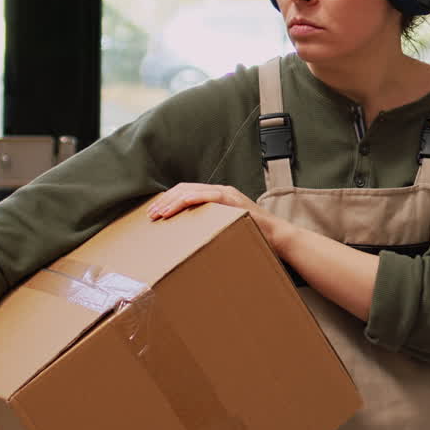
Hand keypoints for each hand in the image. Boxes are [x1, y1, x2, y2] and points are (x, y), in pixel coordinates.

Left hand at [147, 183, 286, 246]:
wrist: (278, 237)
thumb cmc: (253, 236)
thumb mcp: (226, 229)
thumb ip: (210, 228)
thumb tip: (190, 240)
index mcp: (217, 197)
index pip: (186, 192)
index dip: (168, 200)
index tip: (156, 213)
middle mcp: (220, 191)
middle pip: (184, 189)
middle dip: (165, 201)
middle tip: (152, 215)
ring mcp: (227, 194)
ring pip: (191, 191)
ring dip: (172, 202)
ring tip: (159, 214)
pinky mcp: (232, 200)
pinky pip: (207, 196)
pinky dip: (189, 200)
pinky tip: (177, 207)